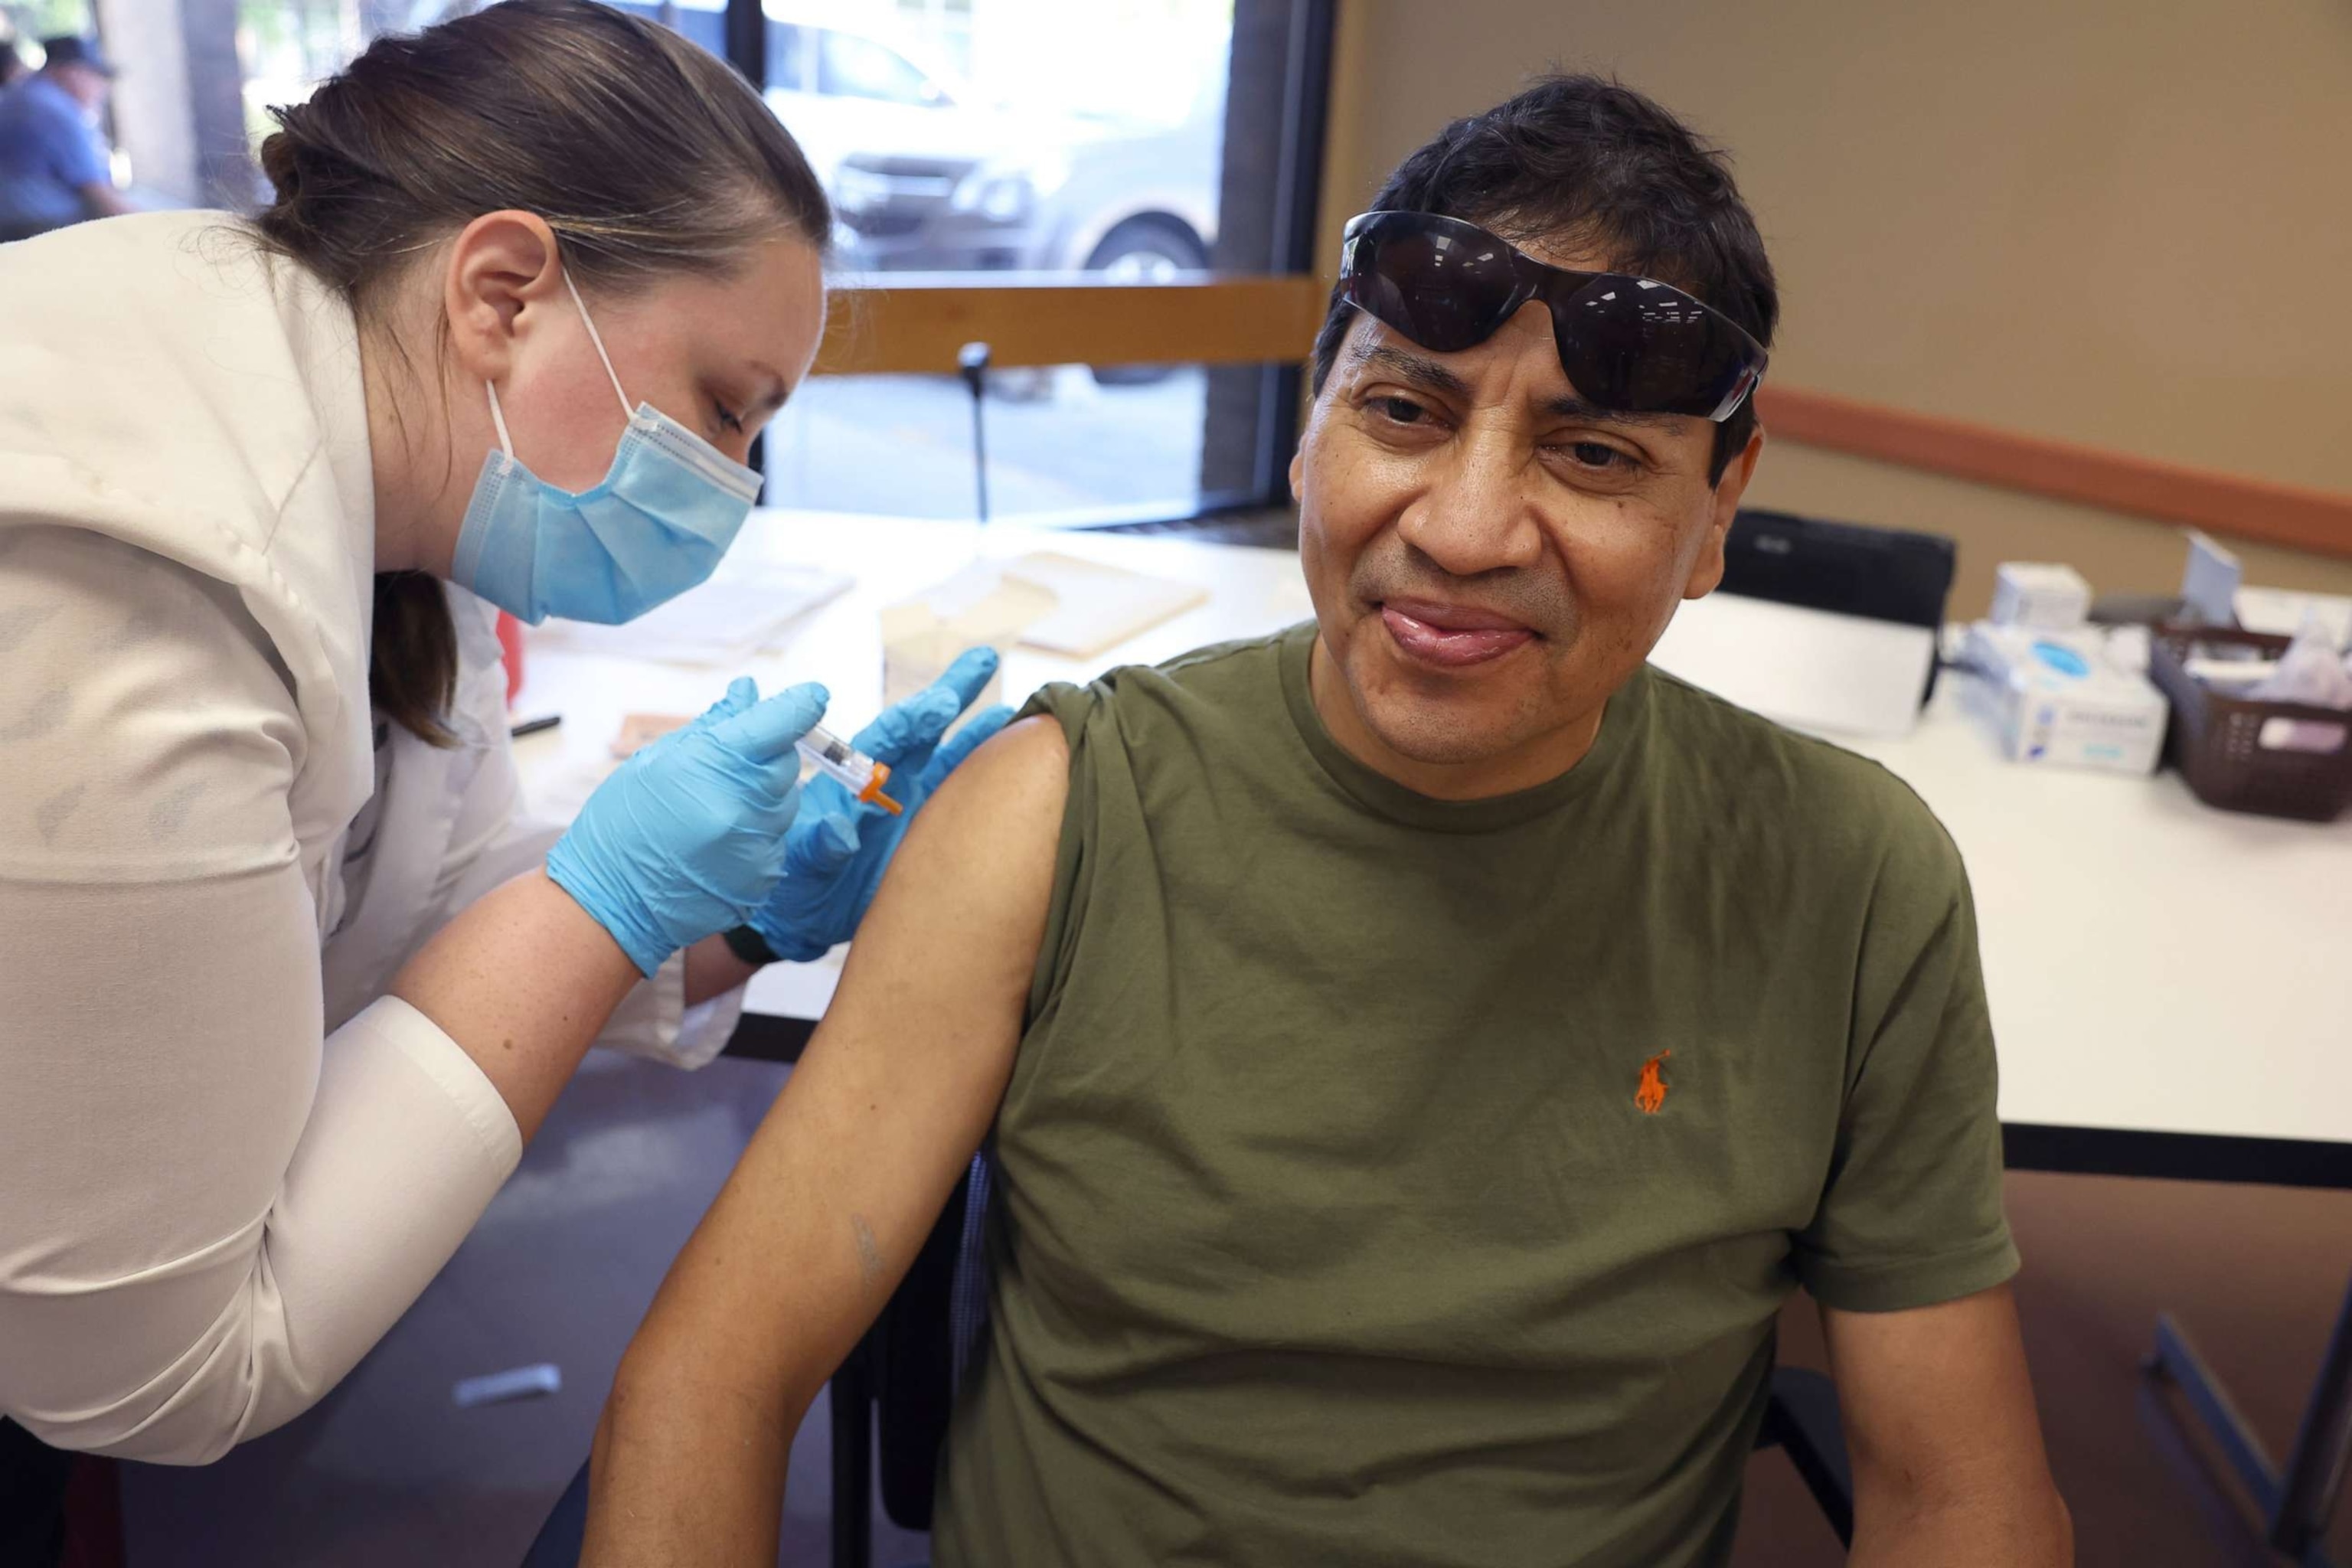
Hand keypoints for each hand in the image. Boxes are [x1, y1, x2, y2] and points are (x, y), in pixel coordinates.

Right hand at [549, 678, 827, 975]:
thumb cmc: (623, 825)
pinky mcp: (765, 879)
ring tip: (713, 812)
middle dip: (768, 757)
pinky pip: (776, 841)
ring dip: (761, 799)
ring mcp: (757, 846)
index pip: (782, 723)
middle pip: (788, 764)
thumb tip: (748, 693)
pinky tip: (717, 845)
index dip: (803, 704)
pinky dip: (755, 835)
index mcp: (714, 766)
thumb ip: (712, 727)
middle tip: (729, 769)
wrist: (609, 903)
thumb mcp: (656, 761)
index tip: (814, 695)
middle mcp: (744, 806)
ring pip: (786, 804)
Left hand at [747, 648, 1014, 962]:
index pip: (888, 737)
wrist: (806, 921)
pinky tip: (1021, 770)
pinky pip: (967, 802)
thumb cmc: (793, 886)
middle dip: (954, 693)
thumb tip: (839, 830)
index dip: (915, 718)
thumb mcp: (798, 865)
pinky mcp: (932, 833)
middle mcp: (888, 782)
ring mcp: (914, 805)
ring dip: (984, 735)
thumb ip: (819, 845)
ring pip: (955, 760)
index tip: (941, 703)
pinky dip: (993, 783)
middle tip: (984, 658)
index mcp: (851, 777)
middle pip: (926, 729)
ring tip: (1020, 711)